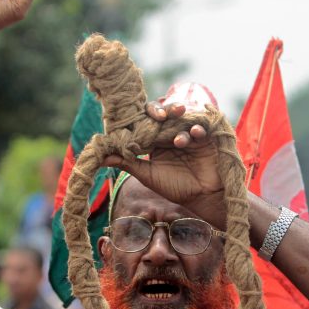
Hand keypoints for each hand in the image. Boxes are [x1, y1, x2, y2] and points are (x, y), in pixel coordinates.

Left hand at [104, 102, 226, 227]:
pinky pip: (201, 125)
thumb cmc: (176, 187)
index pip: (147, 121)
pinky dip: (197, 128)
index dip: (144, 116)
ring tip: (179, 141)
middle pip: (165, 113)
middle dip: (163, 111)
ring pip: (182, 117)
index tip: (141, 118)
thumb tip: (101, 157)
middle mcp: (172, 134)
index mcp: (156, 141)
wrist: (203, 197)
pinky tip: (195, 134)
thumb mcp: (148, 175)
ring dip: (179, 123)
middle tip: (161, 116)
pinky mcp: (207, 136)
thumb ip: (127, 163)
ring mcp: (189, 133)